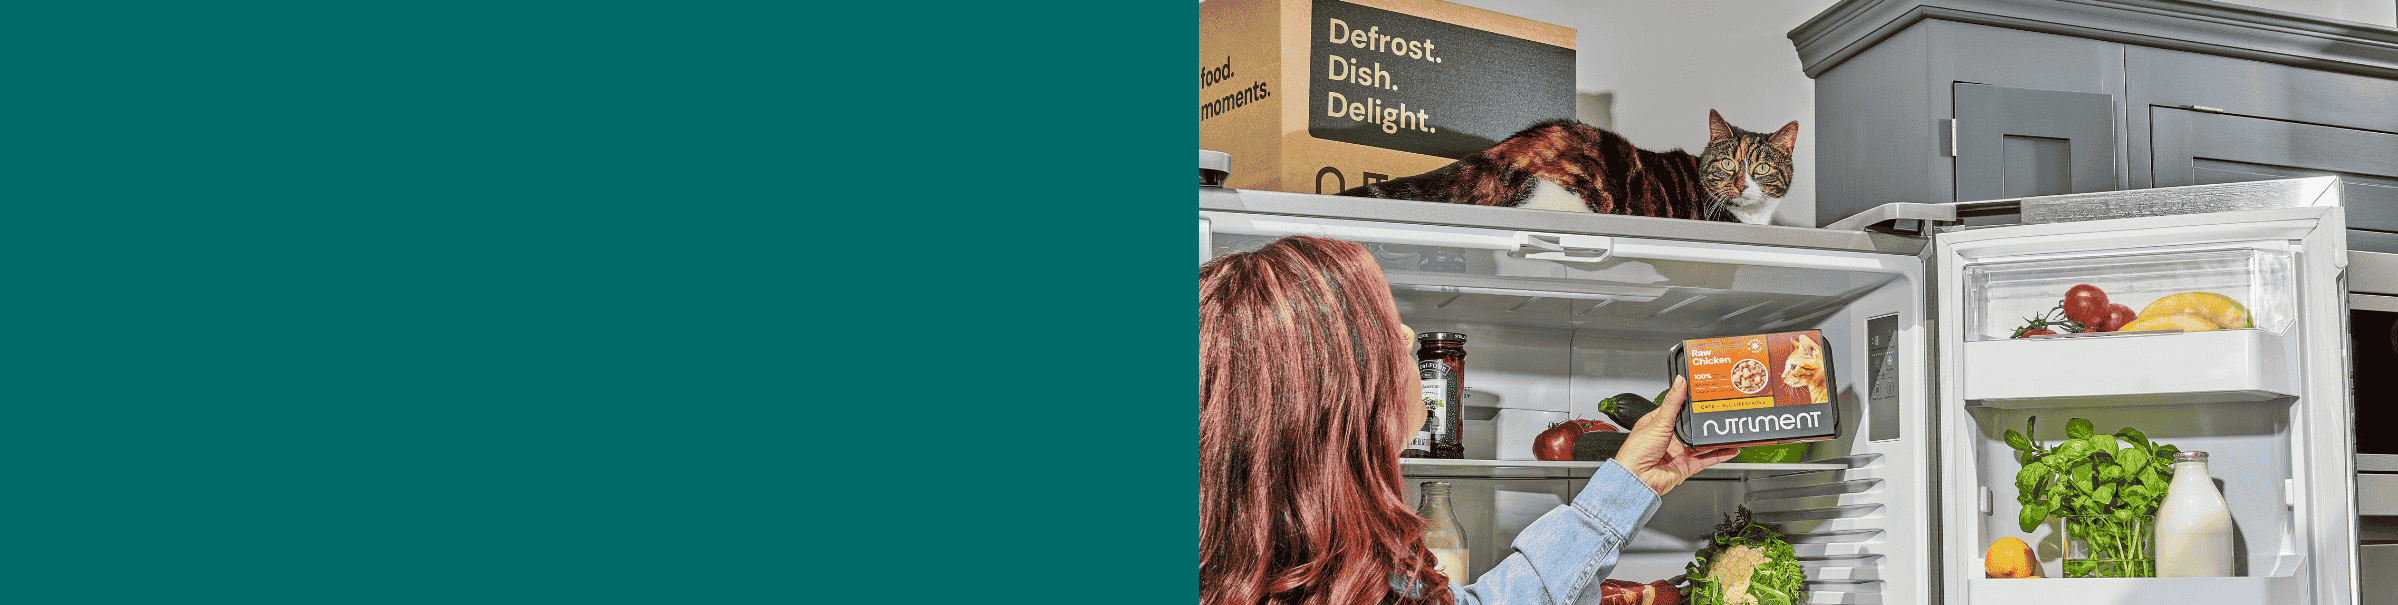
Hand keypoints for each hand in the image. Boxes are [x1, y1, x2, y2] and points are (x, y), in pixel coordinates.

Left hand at [1612, 376, 1739, 494]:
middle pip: (1692, 428)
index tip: (1705, 396)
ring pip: (1702, 444)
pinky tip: (1730, 449)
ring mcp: (1678, 453)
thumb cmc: (1636, 452)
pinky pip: (1706, 460)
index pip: (1678, 410)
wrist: (1637, 479)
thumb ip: (1672, 403)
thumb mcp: (1657, 421)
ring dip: (1715, 439)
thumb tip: (1679, 382)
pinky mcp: (1686, 467)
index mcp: (1657, 424)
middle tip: (1721, 412)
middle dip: (1705, 423)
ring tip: (1730, 431)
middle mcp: (1669, 439)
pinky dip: (1719, 455)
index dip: (1691, 404)